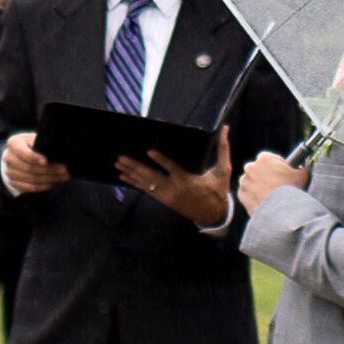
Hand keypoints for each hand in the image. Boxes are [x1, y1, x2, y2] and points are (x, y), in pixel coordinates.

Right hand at [0, 129, 60, 196]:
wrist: (17, 155)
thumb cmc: (30, 144)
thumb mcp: (34, 138)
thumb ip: (42, 142)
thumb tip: (58, 148)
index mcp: (13, 143)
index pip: (24, 152)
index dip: (35, 158)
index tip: (46, 161)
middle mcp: (9, 158)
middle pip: (30, 167)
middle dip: (49, 170)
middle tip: (64, 170)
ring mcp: (10, 172)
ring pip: (32, 179)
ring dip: (49, 179)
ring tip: (63, 177)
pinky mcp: (13, 182)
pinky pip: (30, 187)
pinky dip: (43, 186)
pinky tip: (53, 183)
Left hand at [118, 133, 235, 229]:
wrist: (212, 215)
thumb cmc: (217, 190)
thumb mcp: (223, 171)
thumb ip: (223, 149)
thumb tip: (225, 128)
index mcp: (188, 181)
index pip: (172, 169)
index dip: (161, 160)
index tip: (149, 151)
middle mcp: (174, 189)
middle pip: (152, 177)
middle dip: (136, 167)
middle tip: (122, 157)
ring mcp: (167, 195)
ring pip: (146, 184)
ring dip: (131, 173)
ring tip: (118, 164)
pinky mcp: (163, 199)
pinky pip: (146, 190)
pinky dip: (134, 182)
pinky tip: (123, 176)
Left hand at [236, 146, 306, 209]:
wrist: (281, 211)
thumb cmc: (292, 190)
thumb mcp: (302, 175)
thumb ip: (300, 168)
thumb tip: (301, 168)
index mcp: (264, 158)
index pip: (267, 158)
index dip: (274, 165)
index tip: (280, 173)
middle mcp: (250, 167)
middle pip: (256, 169)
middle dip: (263, 175)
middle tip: (274, 185)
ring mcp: (244, 181)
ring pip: (250, 182)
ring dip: (256, 186)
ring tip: (268, 196)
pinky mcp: (241, 195)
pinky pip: (246, 194)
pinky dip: (252, 198)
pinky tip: (263, 202)